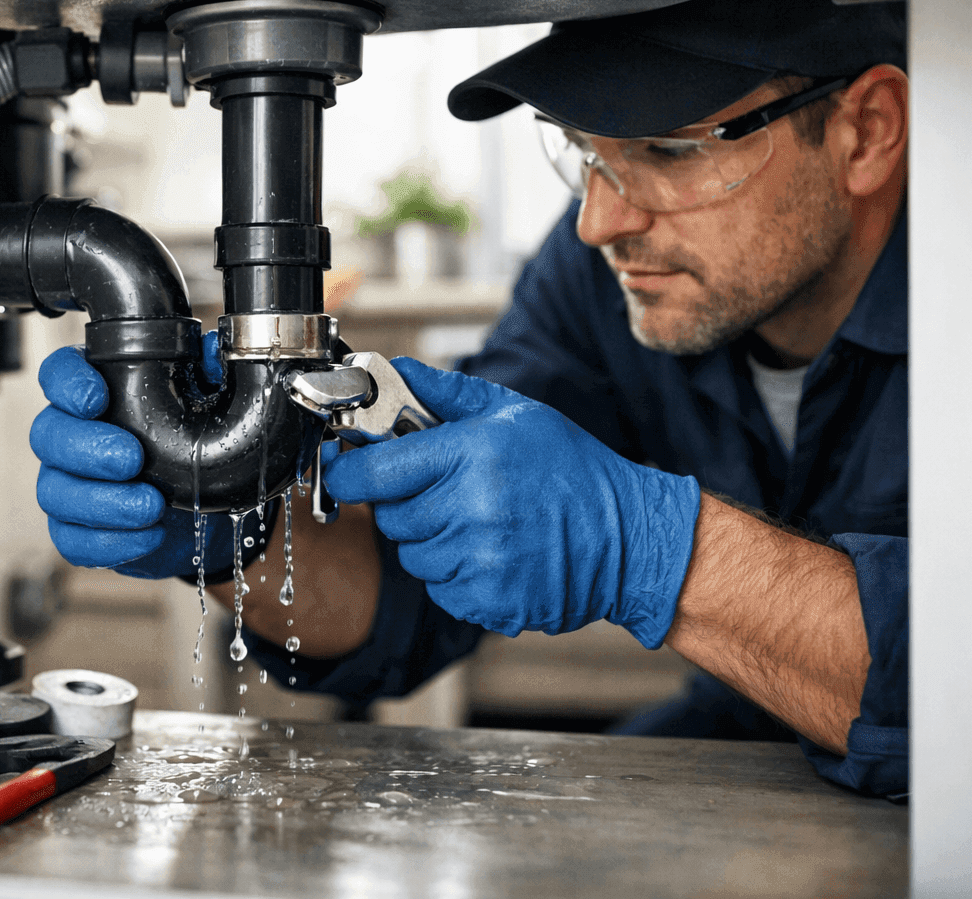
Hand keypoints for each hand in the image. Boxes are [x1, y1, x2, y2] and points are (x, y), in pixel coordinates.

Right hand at [31, 336, 228, 578]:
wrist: (201, 509)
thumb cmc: (189, 445)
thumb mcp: (204, 404)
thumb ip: (206, 372)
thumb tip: (213, 352)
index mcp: (93, 392)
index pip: (58, 374)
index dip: (67, 384)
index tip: (96, 398)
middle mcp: (68, 435)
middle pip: (47, 435)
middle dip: (88, 448)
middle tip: (133, 459)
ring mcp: (65, 484)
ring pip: (55, 491)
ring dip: (103, 502)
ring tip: (151, 506)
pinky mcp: (74, 530)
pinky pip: (71, 539)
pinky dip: (110, 542)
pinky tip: (149, 536)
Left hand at [323, 358, 700, 645]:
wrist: (628, 538)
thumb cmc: (571, 469)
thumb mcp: (514, 413)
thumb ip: (444, 393)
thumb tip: (389, 371)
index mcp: (472, 455)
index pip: (373, 471)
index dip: (347, 471)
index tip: (343, 468)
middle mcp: (472, 509)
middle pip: (389, 517)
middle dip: (403, 503)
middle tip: (442, 490)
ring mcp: (480, 560)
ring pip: (412, 556)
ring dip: (430, 541)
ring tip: (476, 521)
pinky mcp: (488, 601)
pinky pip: (440, 588)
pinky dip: (454, 574)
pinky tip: (490, 552)